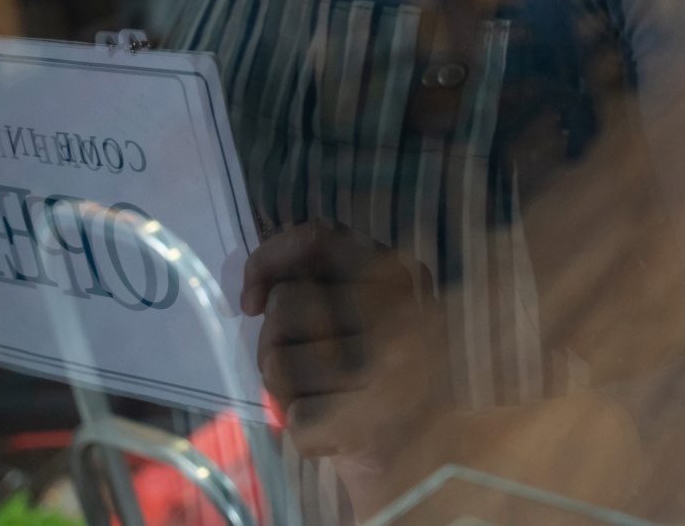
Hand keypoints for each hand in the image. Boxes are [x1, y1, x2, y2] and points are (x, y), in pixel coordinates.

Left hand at [241, 223, 442, 457]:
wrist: (430, 447)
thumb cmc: (381, 368)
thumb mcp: (368, 304)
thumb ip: (322, 278)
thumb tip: (258, 295)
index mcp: (400, 273)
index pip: (316, 238)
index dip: (268, 261)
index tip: (255, 301)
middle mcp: (401, 312)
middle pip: (285, 302)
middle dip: (275, 337)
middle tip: (304, 360)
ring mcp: (385, 369)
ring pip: (276, 361)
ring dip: (284, 384)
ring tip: (322, 393)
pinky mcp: (364, 422)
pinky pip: (291, 414)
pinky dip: (300, 425)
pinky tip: (334, 426)